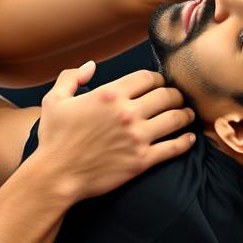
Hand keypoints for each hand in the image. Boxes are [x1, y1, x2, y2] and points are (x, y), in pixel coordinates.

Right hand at [35, 61, 195, 201]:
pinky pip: (175, 148)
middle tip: (176, 99)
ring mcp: (137, 138)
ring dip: (185, 114)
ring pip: (176, 118)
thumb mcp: (54, 100)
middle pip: (168, 95)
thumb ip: (72, 77)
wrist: (55, 176)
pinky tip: (189, 138)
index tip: (158, 85)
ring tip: (186, 115)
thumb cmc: (53, 138)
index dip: (157, 79)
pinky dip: (186, 141)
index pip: (148, 78)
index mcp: (109, 94)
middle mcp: (127, 113)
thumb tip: (92, 65)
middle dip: (175, 95)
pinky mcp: (142, 161)